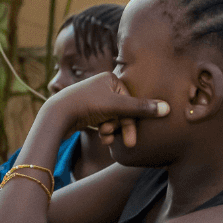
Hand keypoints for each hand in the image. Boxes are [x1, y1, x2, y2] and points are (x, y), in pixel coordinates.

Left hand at [47, 73, 169, 147]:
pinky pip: (102, 121)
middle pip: (122, 110)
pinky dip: (103, 130)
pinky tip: (101, 137)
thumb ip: (141, 109)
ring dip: (111, 130)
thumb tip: (167, 108)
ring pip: (112, 117)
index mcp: (110, 79)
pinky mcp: (86, 110)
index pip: (130, 102)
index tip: (131, 139)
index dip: (132, 121)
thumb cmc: (85, 106)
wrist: (55, 115)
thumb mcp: (115, 107)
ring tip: (104, 137)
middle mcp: (102, 86)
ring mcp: (93, 98)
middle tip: (126, 143)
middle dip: (121, 127)